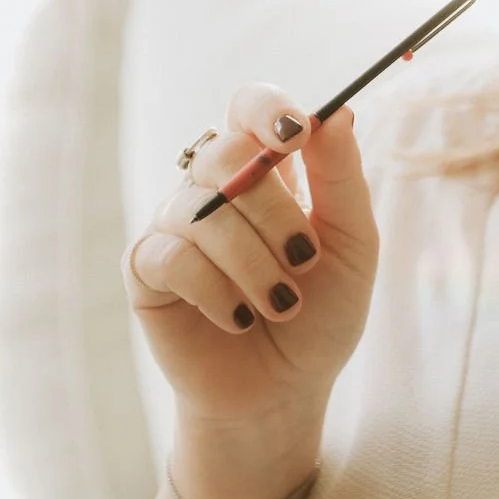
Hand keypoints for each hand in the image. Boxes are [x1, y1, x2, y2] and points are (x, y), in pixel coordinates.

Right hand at [122, 84, 377, 435]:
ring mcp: (176, 224)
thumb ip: (343, 177)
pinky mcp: (146, 269)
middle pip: (226, 153)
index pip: (249, 107)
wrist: (284, 392)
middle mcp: (214, 186)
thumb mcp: (353, 244)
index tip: (295, 133)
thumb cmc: (322, 312)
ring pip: (203, 211)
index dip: (266, 109)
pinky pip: (173, 257)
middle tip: (304, 261)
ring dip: (253, 263)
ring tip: (281, 304)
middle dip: (274, 210)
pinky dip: (216, 291)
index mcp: (266, 168)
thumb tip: (338, 112)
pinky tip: (238, 318)